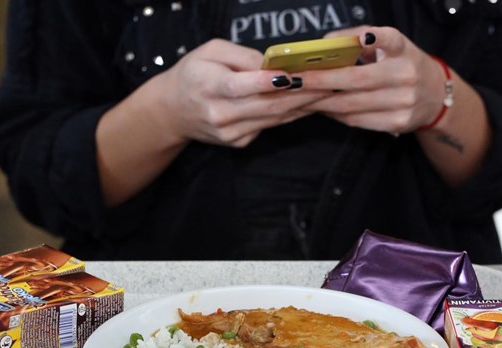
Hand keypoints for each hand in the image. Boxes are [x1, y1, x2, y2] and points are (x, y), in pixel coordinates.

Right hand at [153, 39, 327, 147]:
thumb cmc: (194, 74)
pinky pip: (269, 126)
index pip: (240, 86)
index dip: (267, 82)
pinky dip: (289, 115)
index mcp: (209, 85)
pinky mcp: (238, 142)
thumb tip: (274, 64)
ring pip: (273, 118)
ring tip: (328, 91)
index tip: (292, 76)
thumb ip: (241, 56)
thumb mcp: (210, 51)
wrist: (172, 111)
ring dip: (303, 106)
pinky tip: (307, 104)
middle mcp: (219, 113)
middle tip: (330, 82)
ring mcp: (230, 132)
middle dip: (301, 94)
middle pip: (266, 104)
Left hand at [298, 27, 448, 133]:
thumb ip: (360, 38)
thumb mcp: (390, 47)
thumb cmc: (400, 65)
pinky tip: (321, 107)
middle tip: (294, 80)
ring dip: (321, 101)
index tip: (363, 38)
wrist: (434, 95)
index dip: (377, 38)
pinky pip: (356, 120)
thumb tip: (325, 43)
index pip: (392, 40)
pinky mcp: (398, 123)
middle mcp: (406, 75)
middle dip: (320, 80)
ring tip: (300, 96)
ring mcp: (404, 102)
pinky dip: (334, 114)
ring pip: (351, 104)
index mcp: (403, 51)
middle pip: (356, 80)